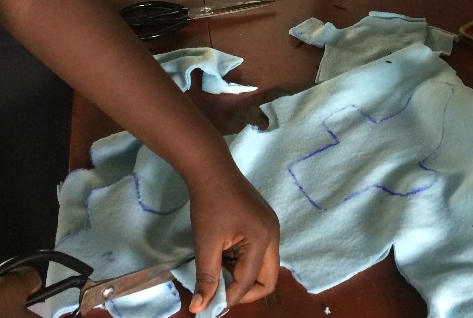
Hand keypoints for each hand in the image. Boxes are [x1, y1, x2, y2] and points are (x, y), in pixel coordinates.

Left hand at [186, 169, 279, 310]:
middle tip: (220, 293)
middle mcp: (273, 234)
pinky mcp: (264, 223)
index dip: (229, 297)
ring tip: (219, 273)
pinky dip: (243, 262)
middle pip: (268, 278)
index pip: (249, 281)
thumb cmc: (209, 204)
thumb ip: (206, 278)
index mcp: (263, 239)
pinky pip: (260, 253)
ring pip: (264, 266)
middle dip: (244, 290)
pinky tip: (224, 257)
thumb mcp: (206, 243)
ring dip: (243, 276)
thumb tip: (199, 308)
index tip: (209, 304)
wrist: (212, 169)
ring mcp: (271, 227)